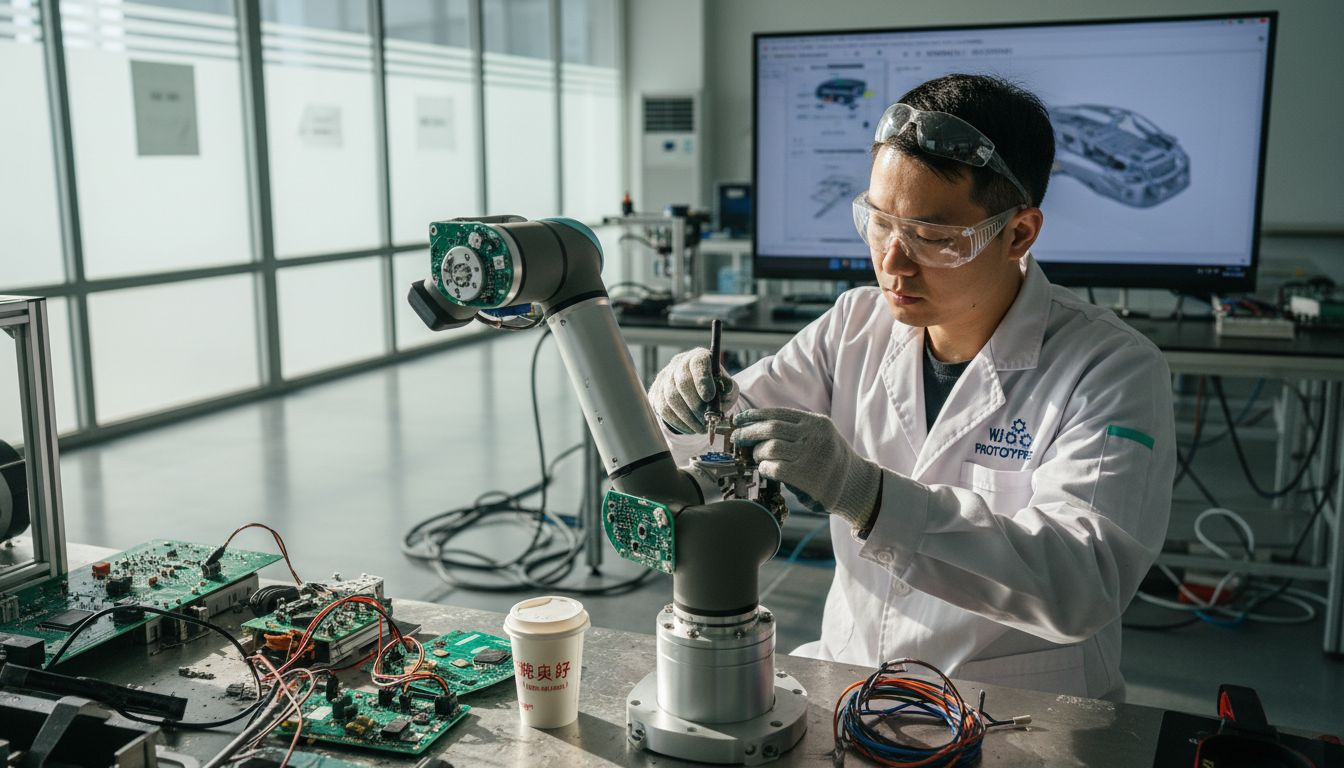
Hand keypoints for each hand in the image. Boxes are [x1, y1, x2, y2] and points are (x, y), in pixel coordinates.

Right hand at [648, 348, 738, 434]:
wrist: (700, 396)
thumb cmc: (716, 390)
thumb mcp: (727, 388)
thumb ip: (728, 388)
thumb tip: (725, 389)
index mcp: (699, 357)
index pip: (698, 363)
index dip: (703, 379)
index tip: (710, 397)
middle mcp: (679, 364)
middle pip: (682, 382)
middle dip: (696, 405)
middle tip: (706, 420)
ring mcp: (664, 378)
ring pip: (671, 398)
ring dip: (687, 418)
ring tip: (701, 428)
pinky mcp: (656, 393)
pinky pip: (663, 410)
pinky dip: (678, 423)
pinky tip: (690, 429)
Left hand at [732, 408, 880, 528]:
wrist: (854, 486)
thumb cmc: (831, 461)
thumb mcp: (821, 436)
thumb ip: (796, 431)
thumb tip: (757, 429)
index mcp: (816, 422)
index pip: (778, 413)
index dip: (754, 415)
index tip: (740, 419)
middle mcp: (813, 435)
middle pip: (771, 428)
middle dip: (749, 432)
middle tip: (737, 438)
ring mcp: (810, 455)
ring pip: (770, 447)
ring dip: (758, 453)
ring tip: (757, 458)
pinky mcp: (805, 475)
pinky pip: (774, 467)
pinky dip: (765, 468)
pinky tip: (766, 470)